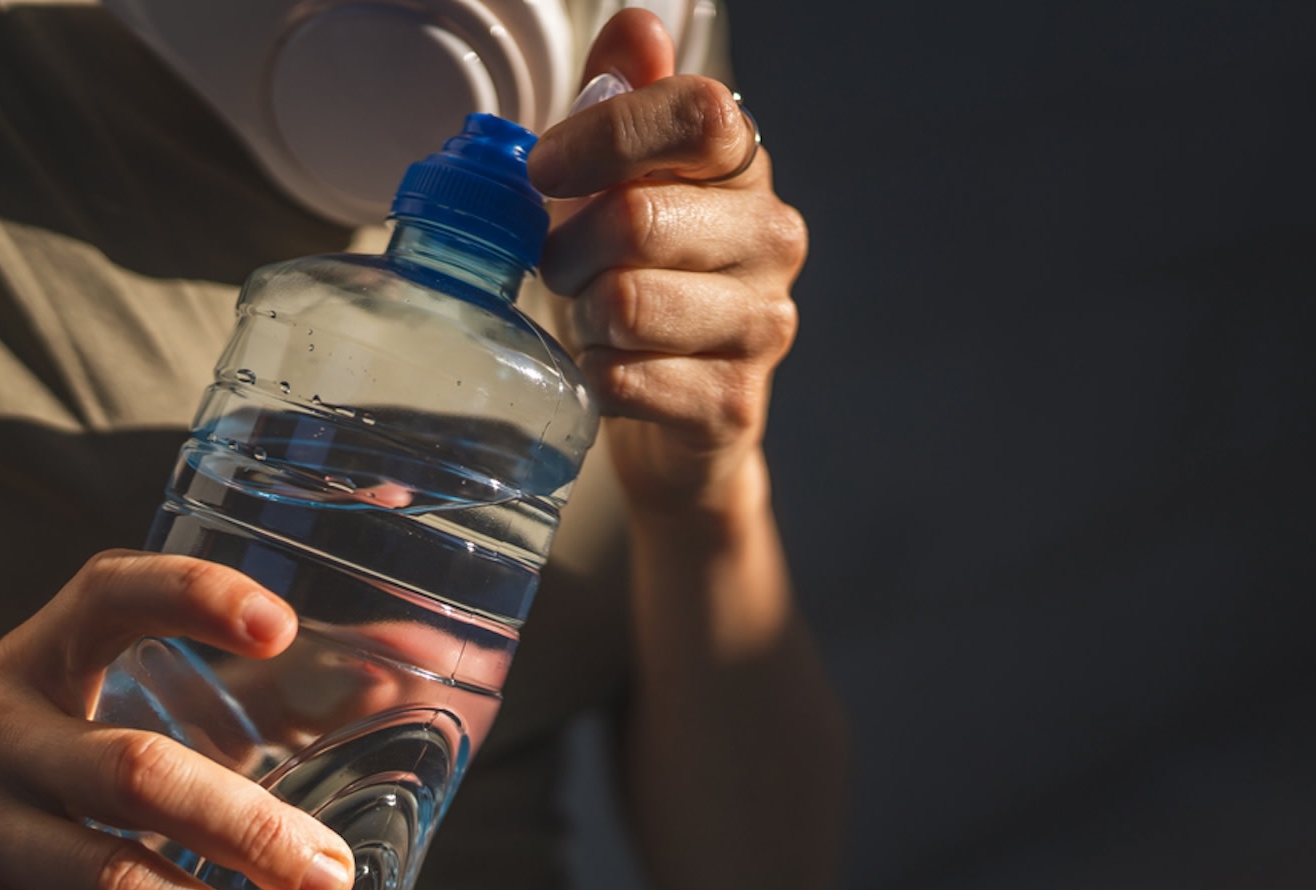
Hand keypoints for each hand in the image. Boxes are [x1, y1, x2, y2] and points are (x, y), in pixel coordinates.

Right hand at [0, 551, 355, 889]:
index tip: (283, 626)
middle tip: (334, 880)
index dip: (188, 596)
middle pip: (132, 771)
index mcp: (46, 660)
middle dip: (246, 829)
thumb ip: (272, 700)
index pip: (108, 595)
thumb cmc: (85, 799)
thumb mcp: (158, 732)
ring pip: (99, 882)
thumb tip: (412, 672)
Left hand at [528, 10, 805, 516]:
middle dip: (569, 250)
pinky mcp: (732, 403)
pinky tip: (611, 372)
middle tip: (558, 269)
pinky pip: (626, 379)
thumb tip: (635, 27)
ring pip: (628, 304)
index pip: (697, 111)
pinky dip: (595, 377)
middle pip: (637, 219)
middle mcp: (770, 237)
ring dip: (582, 317)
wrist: (681, 423)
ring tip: (591, 322)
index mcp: (743, 168)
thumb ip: (624, 103)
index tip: (544, 170)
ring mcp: (762, 323)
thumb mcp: (620, 187)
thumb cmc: (641, 285)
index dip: (605, 136)